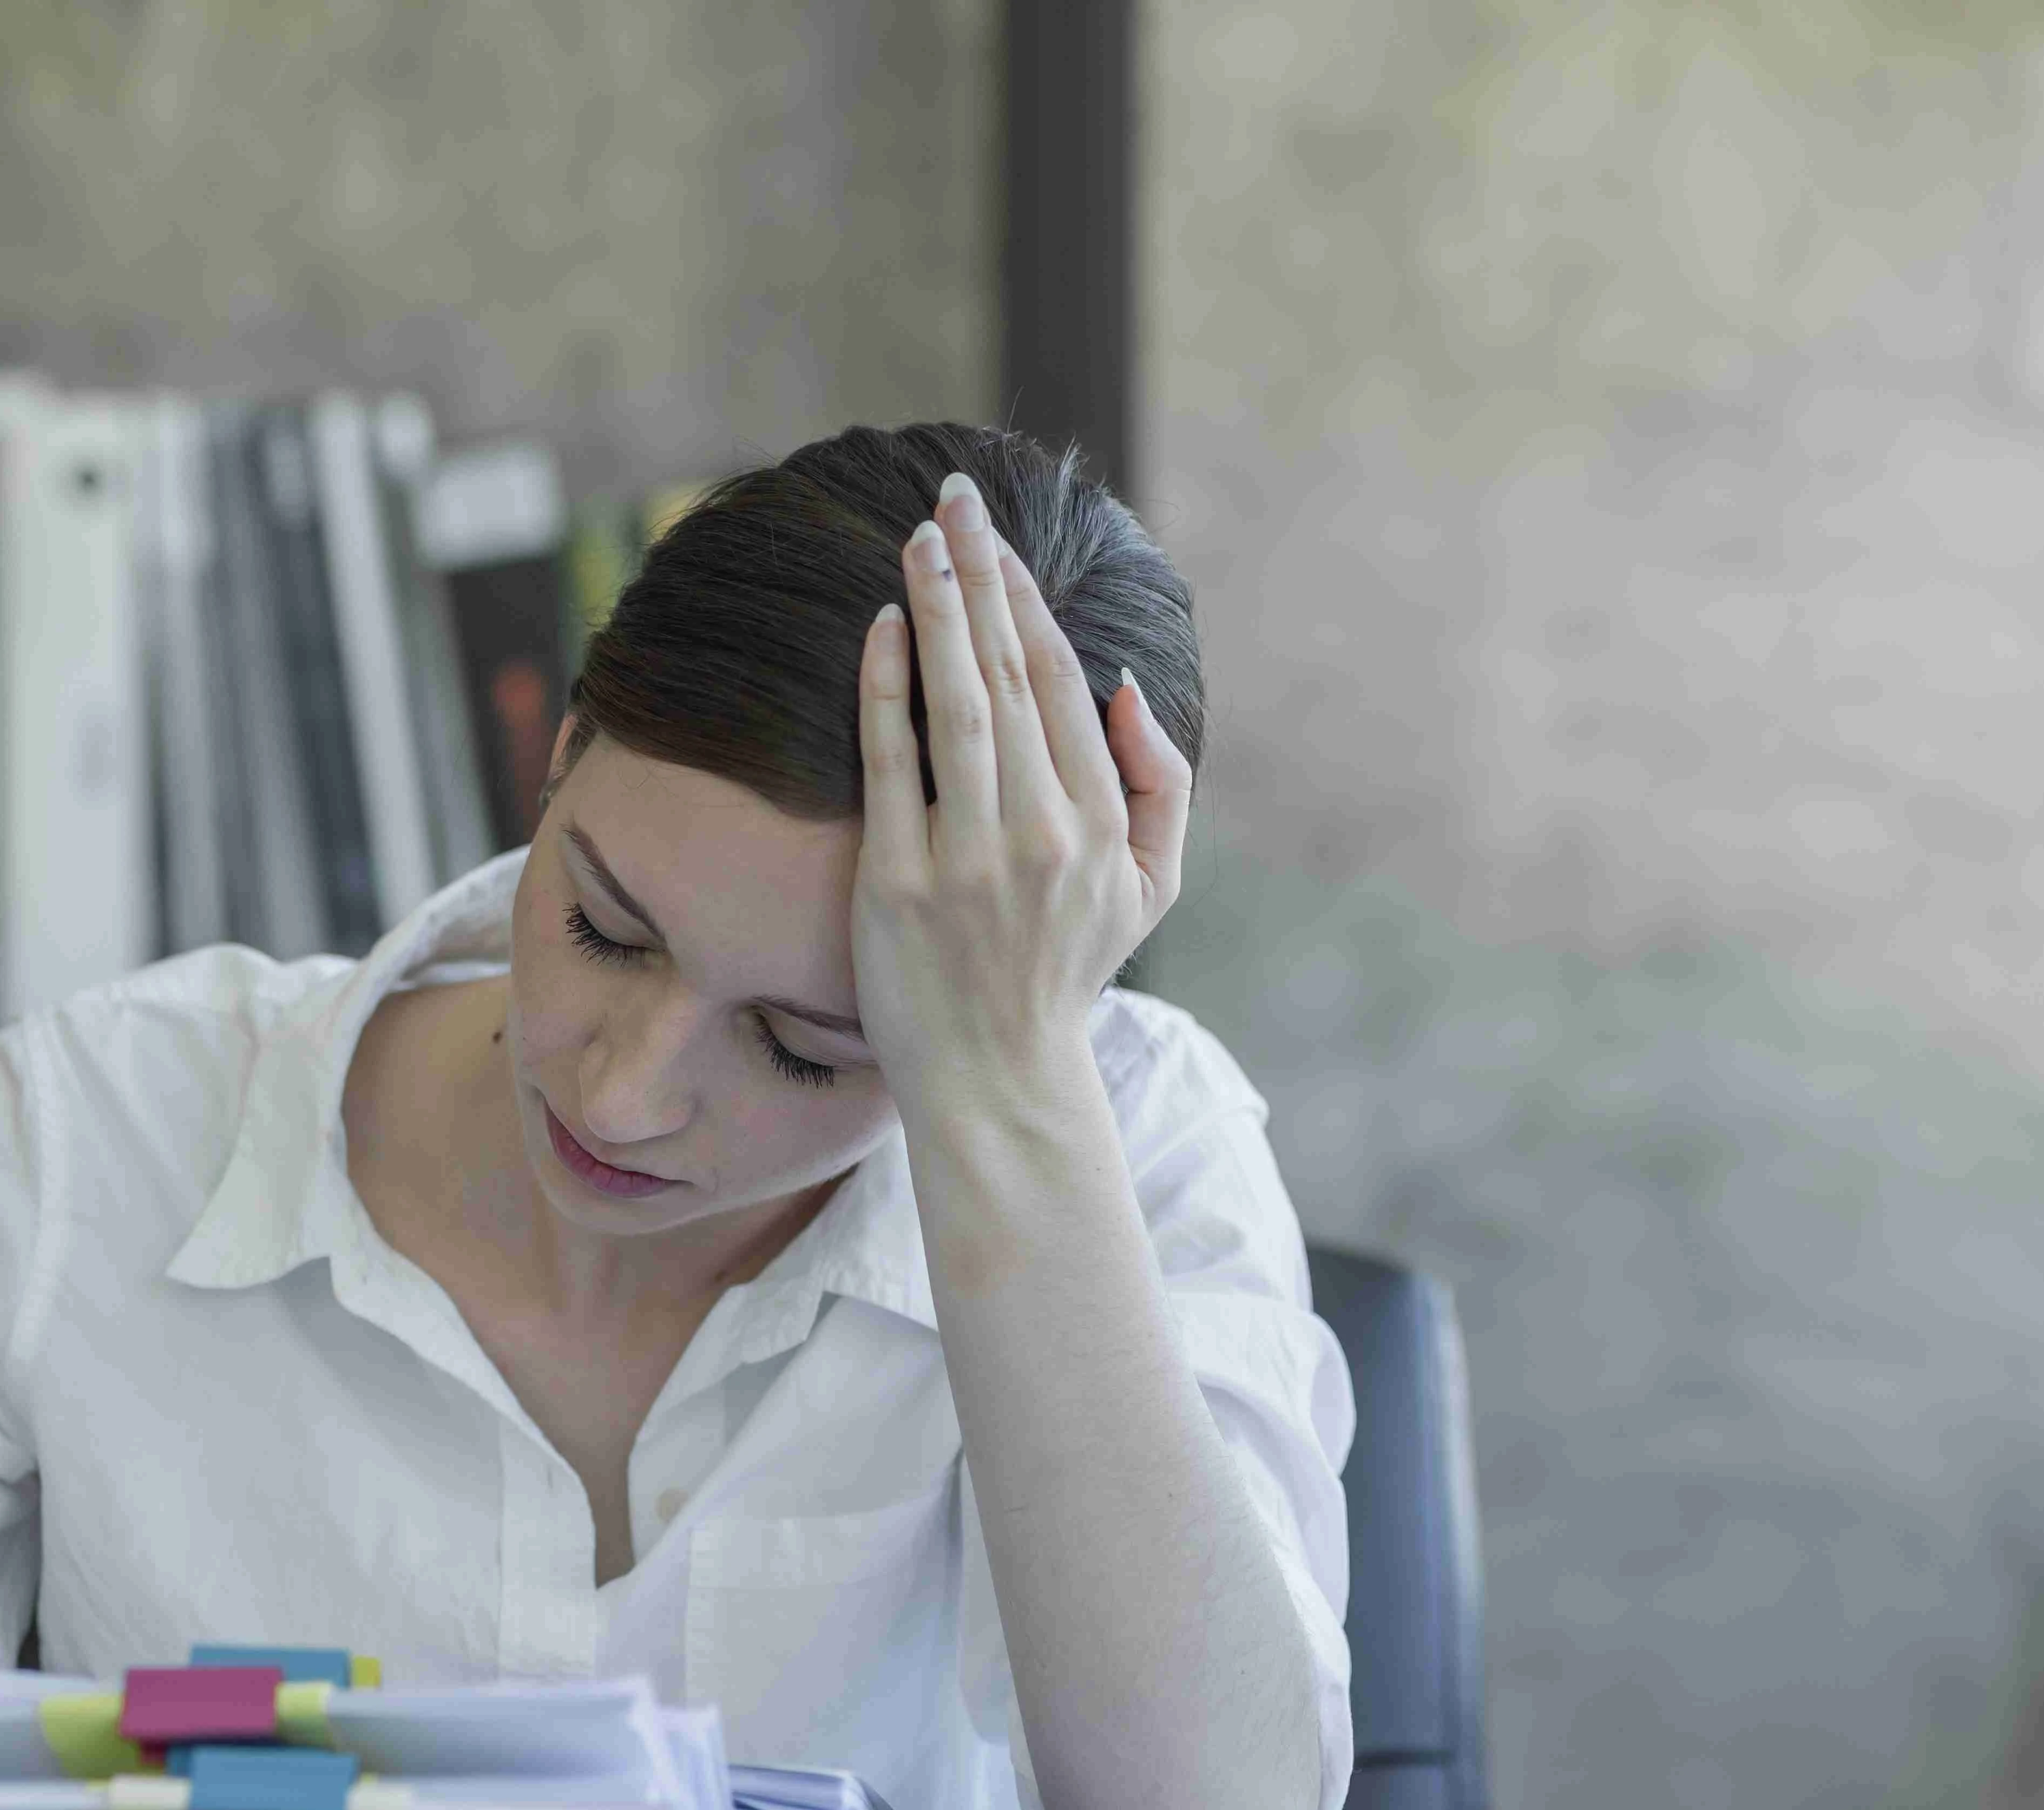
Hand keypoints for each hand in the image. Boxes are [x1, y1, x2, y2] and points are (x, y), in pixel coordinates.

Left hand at [851, 471, 1192, 1115]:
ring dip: (936, 607)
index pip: (1059, 682)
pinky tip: (883, 623)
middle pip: (1006, 672)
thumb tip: (1123, 686)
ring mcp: (966, 855)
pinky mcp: (896, 880)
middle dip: (981, 574)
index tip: (997, 541)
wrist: (997, 1077)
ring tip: (920, 535)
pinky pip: (890, 763)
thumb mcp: (1153, 885)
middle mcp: (1039, 830)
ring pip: (954, 702)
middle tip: (953, 497)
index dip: (1026, 601)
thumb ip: (1160, 782)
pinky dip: (885, 687)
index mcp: (1100, 821)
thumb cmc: (1067, 970)